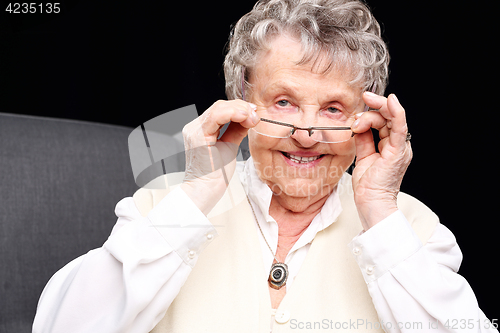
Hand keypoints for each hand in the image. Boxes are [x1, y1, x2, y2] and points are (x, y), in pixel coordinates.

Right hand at [180, 100, 258, 214]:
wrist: (205, 191)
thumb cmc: (215, 174)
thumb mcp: (229, 146)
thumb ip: (235, 130)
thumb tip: (248, 118)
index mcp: (200, 129)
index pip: (220, 110)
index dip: (239, 108)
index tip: (254, 114)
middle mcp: (194, 127)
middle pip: (220, 105)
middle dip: (242, 108)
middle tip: (256, 116)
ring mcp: (194, 130)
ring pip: (219, 107)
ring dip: (240, 110)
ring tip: (252, 118)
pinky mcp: (198, 136)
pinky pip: (216, 115)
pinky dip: (233, 113)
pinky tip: (245, 118)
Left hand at [351, 92, 411, 229]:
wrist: (371, 202)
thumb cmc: (368, 185)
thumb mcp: (362, 156)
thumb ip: (363, 139)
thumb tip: (357, 123)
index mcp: (390, 146)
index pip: (383, 121)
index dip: (370, 113)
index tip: (357, 110)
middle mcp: (397, 145)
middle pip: (388, 117)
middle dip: (375, 106)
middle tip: (364, 98)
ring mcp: (399, 147)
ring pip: (391, 118)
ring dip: (375, 112)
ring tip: (360, 118)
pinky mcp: (398, 151)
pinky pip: (399, 127)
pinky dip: (396, 112)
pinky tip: (390, 101)